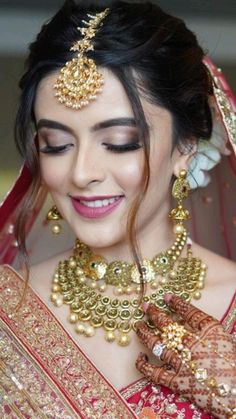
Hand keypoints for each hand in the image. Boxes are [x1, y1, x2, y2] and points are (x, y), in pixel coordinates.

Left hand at [135, 295, 235, 418]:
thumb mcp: (227, 341)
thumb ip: (212, 333)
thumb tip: (199, 325)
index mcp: (208, 331)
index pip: (189, 312)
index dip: (177, 303)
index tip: (167, 297)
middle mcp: (191, 343)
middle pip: (168, 324)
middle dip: (154, 313)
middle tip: (145, 307)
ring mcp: (182, 362)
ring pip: (156, 343)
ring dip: (145, 333)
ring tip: (138, 326)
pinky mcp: (176, 381)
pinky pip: (154, 372)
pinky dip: (143, 365)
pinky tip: (139, 358)